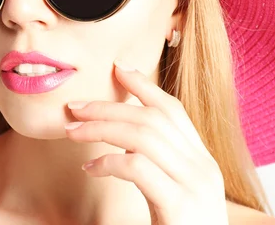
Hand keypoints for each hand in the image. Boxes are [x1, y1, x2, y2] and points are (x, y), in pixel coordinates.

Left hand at [64, 60, 228, 224]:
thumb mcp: (171, 194)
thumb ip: (156, 165)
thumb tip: (119, 140)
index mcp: (202, 161)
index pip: (173, 110)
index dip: (144, 85)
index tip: (118, 69)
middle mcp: (203, 167)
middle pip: (152, 118)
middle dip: (109, 107)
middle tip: (74, 107)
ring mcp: (195, 185)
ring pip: (144, 135)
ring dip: (101, 128)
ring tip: (71, 131)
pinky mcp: (179, 206)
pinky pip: (138, 167)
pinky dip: (109, 161)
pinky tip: (90, 167)